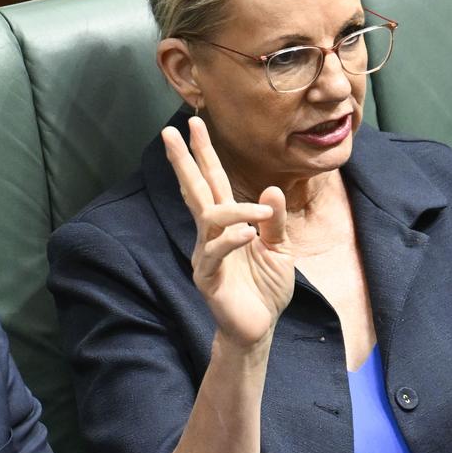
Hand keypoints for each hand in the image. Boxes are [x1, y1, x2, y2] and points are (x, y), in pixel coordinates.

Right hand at [162, 117, 294, 348]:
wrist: (260, 328)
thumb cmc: (266, 288)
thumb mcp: (280, 249)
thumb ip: (273, 221)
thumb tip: (269, 189)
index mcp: (227, 224)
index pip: (212, 182)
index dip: (204, 154)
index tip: (195, 124)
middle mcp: (210, 235)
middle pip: (194, 190)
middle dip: (184, 160)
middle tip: (171, 131)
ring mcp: (206, 255)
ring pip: (209, 218)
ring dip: (236, 209)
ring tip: (260, 212)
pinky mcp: (208, 278)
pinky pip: (216, 252)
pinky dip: (233, 239)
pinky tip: (249, 235)